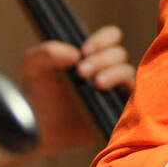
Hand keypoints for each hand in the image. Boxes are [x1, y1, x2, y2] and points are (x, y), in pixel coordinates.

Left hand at [20, 24, 134, 158]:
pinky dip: (128, 95)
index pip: (111, 36)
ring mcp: (114, 92)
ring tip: (97, 84)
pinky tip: (109, 98)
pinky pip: (134, 102)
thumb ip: (46, 52)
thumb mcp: (33, 67)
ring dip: (115, 74)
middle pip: (119, 55)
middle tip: (81, 71)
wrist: (37, 130)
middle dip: (102, 59)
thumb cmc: (37, 95)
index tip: (85, 51)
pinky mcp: (118, 113)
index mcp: (91, 55)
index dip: (103, 39)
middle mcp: (107, 70)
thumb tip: (75, 54)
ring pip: (128, 75)